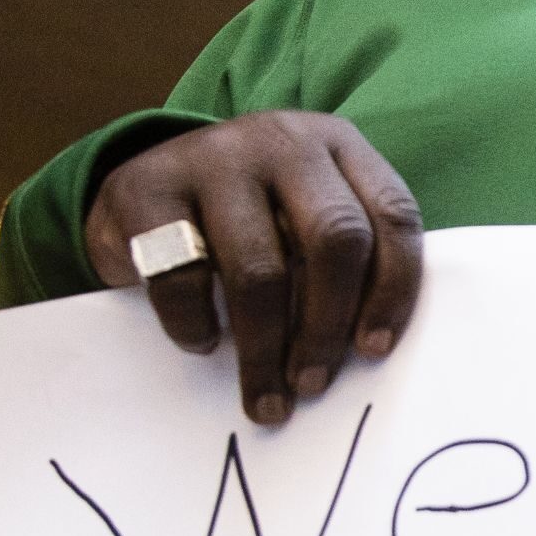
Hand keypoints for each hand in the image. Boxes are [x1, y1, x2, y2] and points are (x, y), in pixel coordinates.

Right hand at [83, 112, 425, 424]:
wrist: (142, 185)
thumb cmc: (247, 216)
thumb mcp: (303, 214)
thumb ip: (344, 256)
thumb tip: (368, 349)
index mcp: (338, 145)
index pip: (392, 214)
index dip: (393, 288)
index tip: (374, 350)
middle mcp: (282, 141)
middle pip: (335, 238)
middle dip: (327, 325)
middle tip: (312, 382)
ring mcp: (213, 158)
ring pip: (260, 270)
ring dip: (265, 348)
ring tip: (266, 395)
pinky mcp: (148, 188)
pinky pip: (185, 276)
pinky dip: (197, 324)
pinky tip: (204, 342)